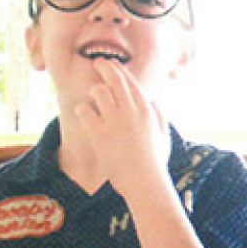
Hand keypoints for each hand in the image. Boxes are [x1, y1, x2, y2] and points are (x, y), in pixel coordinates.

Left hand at [72, 59, 170, 200]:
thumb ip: (159, 115)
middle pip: (113, 76)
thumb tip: (152, 100)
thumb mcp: (163, 135)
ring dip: (94, 92)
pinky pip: (84, 111)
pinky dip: (82, 110)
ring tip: (93, 98)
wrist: (145, 183)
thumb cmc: (155, 162)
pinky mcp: (100, 135)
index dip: (118, 69)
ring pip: (98, 91)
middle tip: (97, 64)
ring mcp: (115, 122)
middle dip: (103, 66)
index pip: (129, 80)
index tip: (110, 64)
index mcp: (146, 109)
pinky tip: (85, 115)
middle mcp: (131, 111)